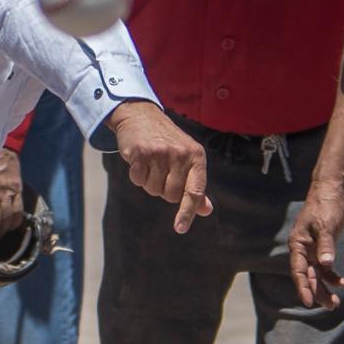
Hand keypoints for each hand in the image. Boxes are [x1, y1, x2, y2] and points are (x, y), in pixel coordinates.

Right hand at [105, 101, 212, 233]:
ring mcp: (160, 152)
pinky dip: (136, 175)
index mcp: (196, 156)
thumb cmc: (167, 141)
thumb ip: (195, 185)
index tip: (180, 228)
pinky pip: (138, 180)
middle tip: (161, 171)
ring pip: (153, 189)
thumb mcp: (187, 158)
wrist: (141, 114)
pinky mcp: (141, 152)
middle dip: (164, 189)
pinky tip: (139, 160)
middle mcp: (180, 154)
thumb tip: (206, 210)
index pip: (195, 190)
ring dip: (149, 182)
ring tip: (150, 162)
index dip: (188, 211)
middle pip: (171, 195)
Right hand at [288, 182, 343, 308]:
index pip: (298, 270)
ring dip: (325, 288)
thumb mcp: (325, 225)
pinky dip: (333, 276)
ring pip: (317, 275)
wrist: (331, 191)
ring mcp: (313, 250)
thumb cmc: (324, 206)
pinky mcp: (323, 248)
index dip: (303, 287)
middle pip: (308, 276)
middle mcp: (303, 250)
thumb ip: (326, 245)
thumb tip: (326, 264)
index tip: (308, 302)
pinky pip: (326, 268)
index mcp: (298, 244)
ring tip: (335, 303)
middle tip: (330, 306)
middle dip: (318, 292)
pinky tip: (342, 283)